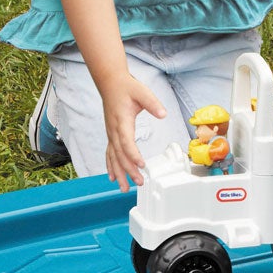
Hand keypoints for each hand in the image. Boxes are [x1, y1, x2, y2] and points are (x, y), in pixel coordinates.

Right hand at [100, 73, 166, 190]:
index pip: (126, 142)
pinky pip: (109, 154)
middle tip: (139, 182)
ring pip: (113, 158)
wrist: (111, 84)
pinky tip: (113, 177)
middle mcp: (114, 130)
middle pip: (120, 155)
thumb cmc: (127, 88)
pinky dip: (111, 166)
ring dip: (119, 173)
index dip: (133, 155)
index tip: (141, 165)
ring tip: (124, 188)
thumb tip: (163, 114)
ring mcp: (111, 134)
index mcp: (122, 121)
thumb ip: (153, 103)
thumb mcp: (142, 92)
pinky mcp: (111, 134)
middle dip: (129, 170)